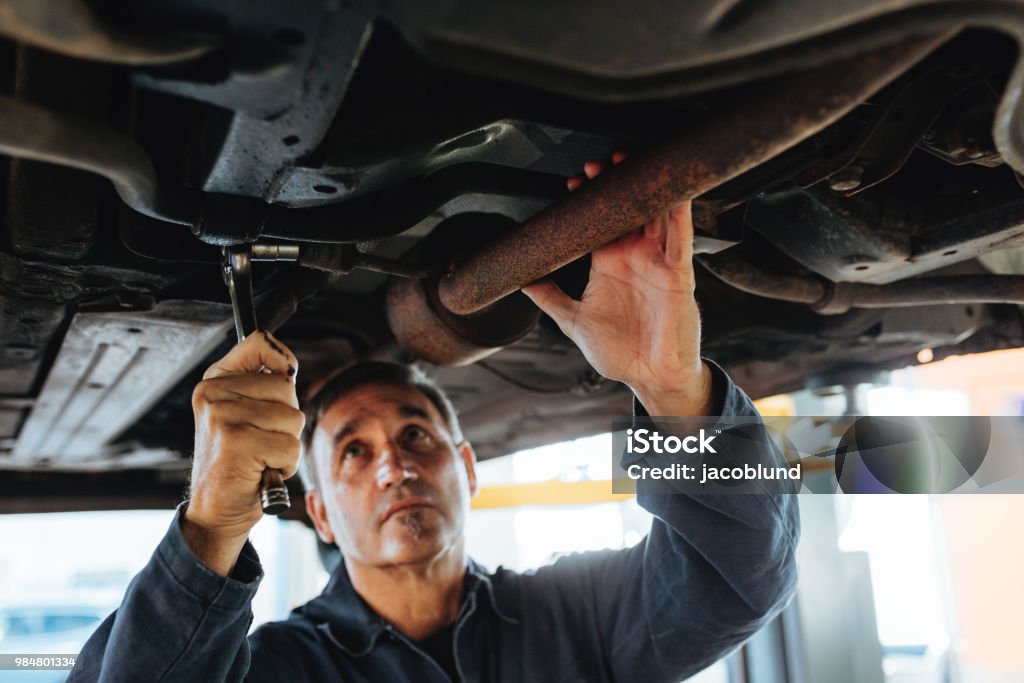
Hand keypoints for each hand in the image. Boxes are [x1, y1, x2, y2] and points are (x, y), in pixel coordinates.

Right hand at [184, 331, 303, 574]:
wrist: (215, 511)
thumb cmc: (236, 464)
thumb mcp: (245, 415)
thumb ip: (262, 386)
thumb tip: (288, 366)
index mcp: (214, 381)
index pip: (259, 342)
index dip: (283, 360)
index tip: (285, 376)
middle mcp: (212, 393)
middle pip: (287, 387)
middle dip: (286, 420)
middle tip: (261, 442)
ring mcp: (221, 416)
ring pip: (293, 419)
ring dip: (286, 445)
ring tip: (259, 458)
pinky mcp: (235, 441)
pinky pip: (290, 446)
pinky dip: (285, 465)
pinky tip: (260, 472)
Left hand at [522, 155, 712, 415]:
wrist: (648, 378)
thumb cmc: (619, 352)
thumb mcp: (572, 321)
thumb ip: (548, 297)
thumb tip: (520, 280)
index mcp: (610, 263)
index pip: (600, 220)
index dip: (589, 199)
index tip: (572, 183)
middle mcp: (636, 256)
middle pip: (628, 208)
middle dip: (614, 182)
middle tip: (596, 165)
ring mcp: (658, 261)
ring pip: (654, 213)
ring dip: (643, 187)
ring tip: (627, 163)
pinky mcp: (679, 273)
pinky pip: (680, 237)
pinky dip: (678, 211)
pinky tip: (673, 191)